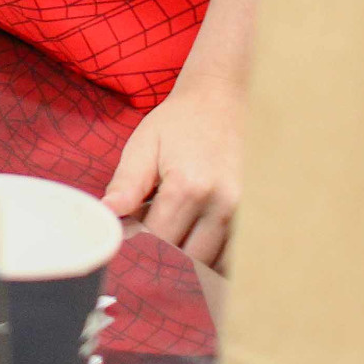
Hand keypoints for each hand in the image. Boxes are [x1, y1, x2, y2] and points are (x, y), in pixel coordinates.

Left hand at [102, 66, 244, 270]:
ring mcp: (245, 213)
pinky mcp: (256, 216)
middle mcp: (222, 204)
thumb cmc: (179, 122)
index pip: (158, 240)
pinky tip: (196, 243)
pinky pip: (234, 255)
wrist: (222, 100)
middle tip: (147, 245)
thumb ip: (126, 183)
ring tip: (172, 240)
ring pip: (214, 263)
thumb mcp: (144, 145)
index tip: (126, 244)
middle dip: (163, 257)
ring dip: (190, 262)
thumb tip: (107, 214)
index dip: (138, 246)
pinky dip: (214, 258)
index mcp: (188, 186)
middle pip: (188, 258)